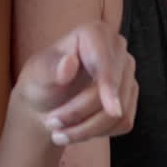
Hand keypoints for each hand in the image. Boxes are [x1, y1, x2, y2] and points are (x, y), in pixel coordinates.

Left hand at [12, 21, 137, 145]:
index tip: (111, 110)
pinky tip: (78, 130)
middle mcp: (117, 49)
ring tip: (59, 134)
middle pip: (112, 91)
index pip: (106, 61)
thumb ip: (50, 68)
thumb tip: (69, 63)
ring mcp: (127, 73)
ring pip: (119, 112)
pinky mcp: (131, 96)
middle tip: (51, 124)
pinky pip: (123, 123)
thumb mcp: (36, 74)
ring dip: (87, 129)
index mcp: (95, 33)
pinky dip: (98, 133)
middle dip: (80, 113)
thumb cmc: (40, 81)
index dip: (109, 85)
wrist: (47, 102)